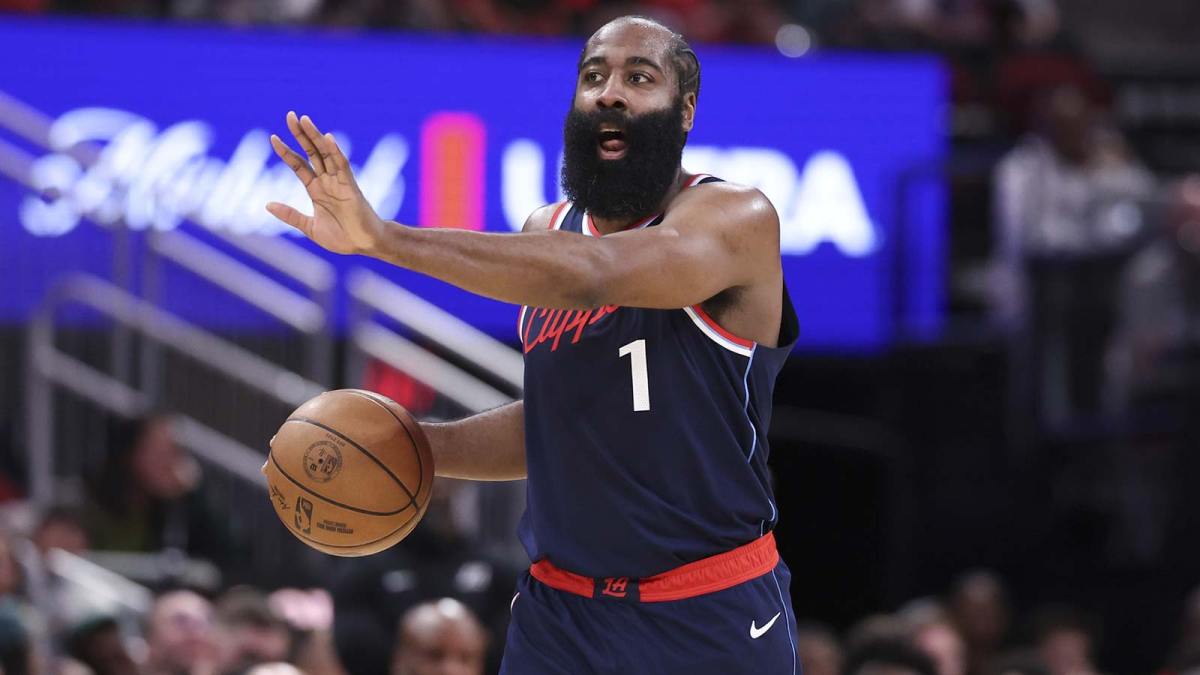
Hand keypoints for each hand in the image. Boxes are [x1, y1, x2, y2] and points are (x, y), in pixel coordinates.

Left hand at [266, 111, 384, 254]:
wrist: (364, 245)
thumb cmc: (342, 238)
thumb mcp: (310, 227)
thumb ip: (290, 216)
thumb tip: (267, 205)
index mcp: (316, 190)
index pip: (298, 165)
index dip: (286, 151)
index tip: (272, 137)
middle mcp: (326, 181)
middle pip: (311, 152)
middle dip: (300, 134)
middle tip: (290, 115)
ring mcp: (339, 181)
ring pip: (325, 153)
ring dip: (315, 136)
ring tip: (304, 119)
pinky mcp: (351, 186)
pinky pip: (342, 165)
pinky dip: (335, 151)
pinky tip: (327, 138)